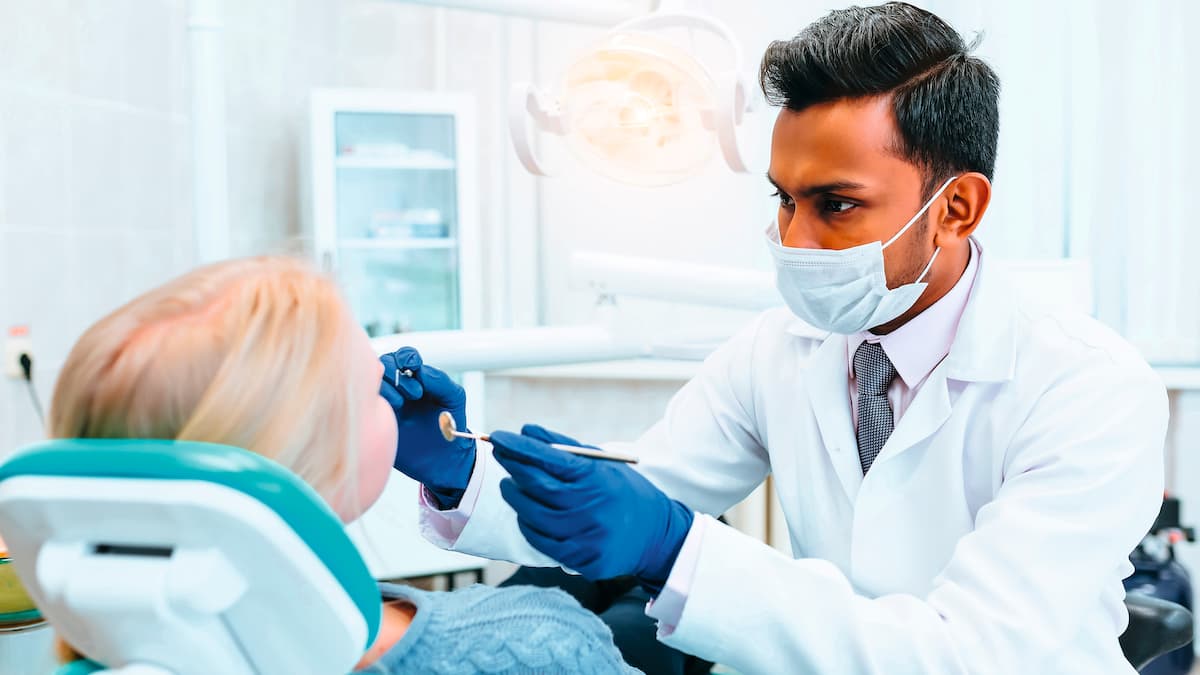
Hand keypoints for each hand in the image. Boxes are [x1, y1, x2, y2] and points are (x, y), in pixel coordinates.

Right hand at [379, 347, 475, 508]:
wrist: (445, 461)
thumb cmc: (451, 427)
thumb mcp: (453, 398)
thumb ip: (439, 380)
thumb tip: (418, 371)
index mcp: (415, 379)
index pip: (403, 356)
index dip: (406, 357)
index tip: (414, 367)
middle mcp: (397, 388)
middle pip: (383, 365)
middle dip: (396, 374)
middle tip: (415, 394)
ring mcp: (384, 405)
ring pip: (370, 383)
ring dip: (385, 388)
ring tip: (401, 405)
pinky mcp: (375, 422)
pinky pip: (362, 407)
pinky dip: (370, 403)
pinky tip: (387, 413)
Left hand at [490, 425, 693, 591]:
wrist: (657, 536)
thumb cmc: (624, 492)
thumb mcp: (603, 464)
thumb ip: (563, 447)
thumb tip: (526, 431)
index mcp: (598, 479)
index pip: (550, 459)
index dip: (520, 448)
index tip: (499, 437)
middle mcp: (590, 509)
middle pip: (536, 486)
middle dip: (513, 466)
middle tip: (500, 454)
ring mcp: (584, 537)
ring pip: (532, 515)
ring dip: (514, 496)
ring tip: (509, 483)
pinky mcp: (580, 559)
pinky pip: (539, 541)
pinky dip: (526, 524)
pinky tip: (524, 512)